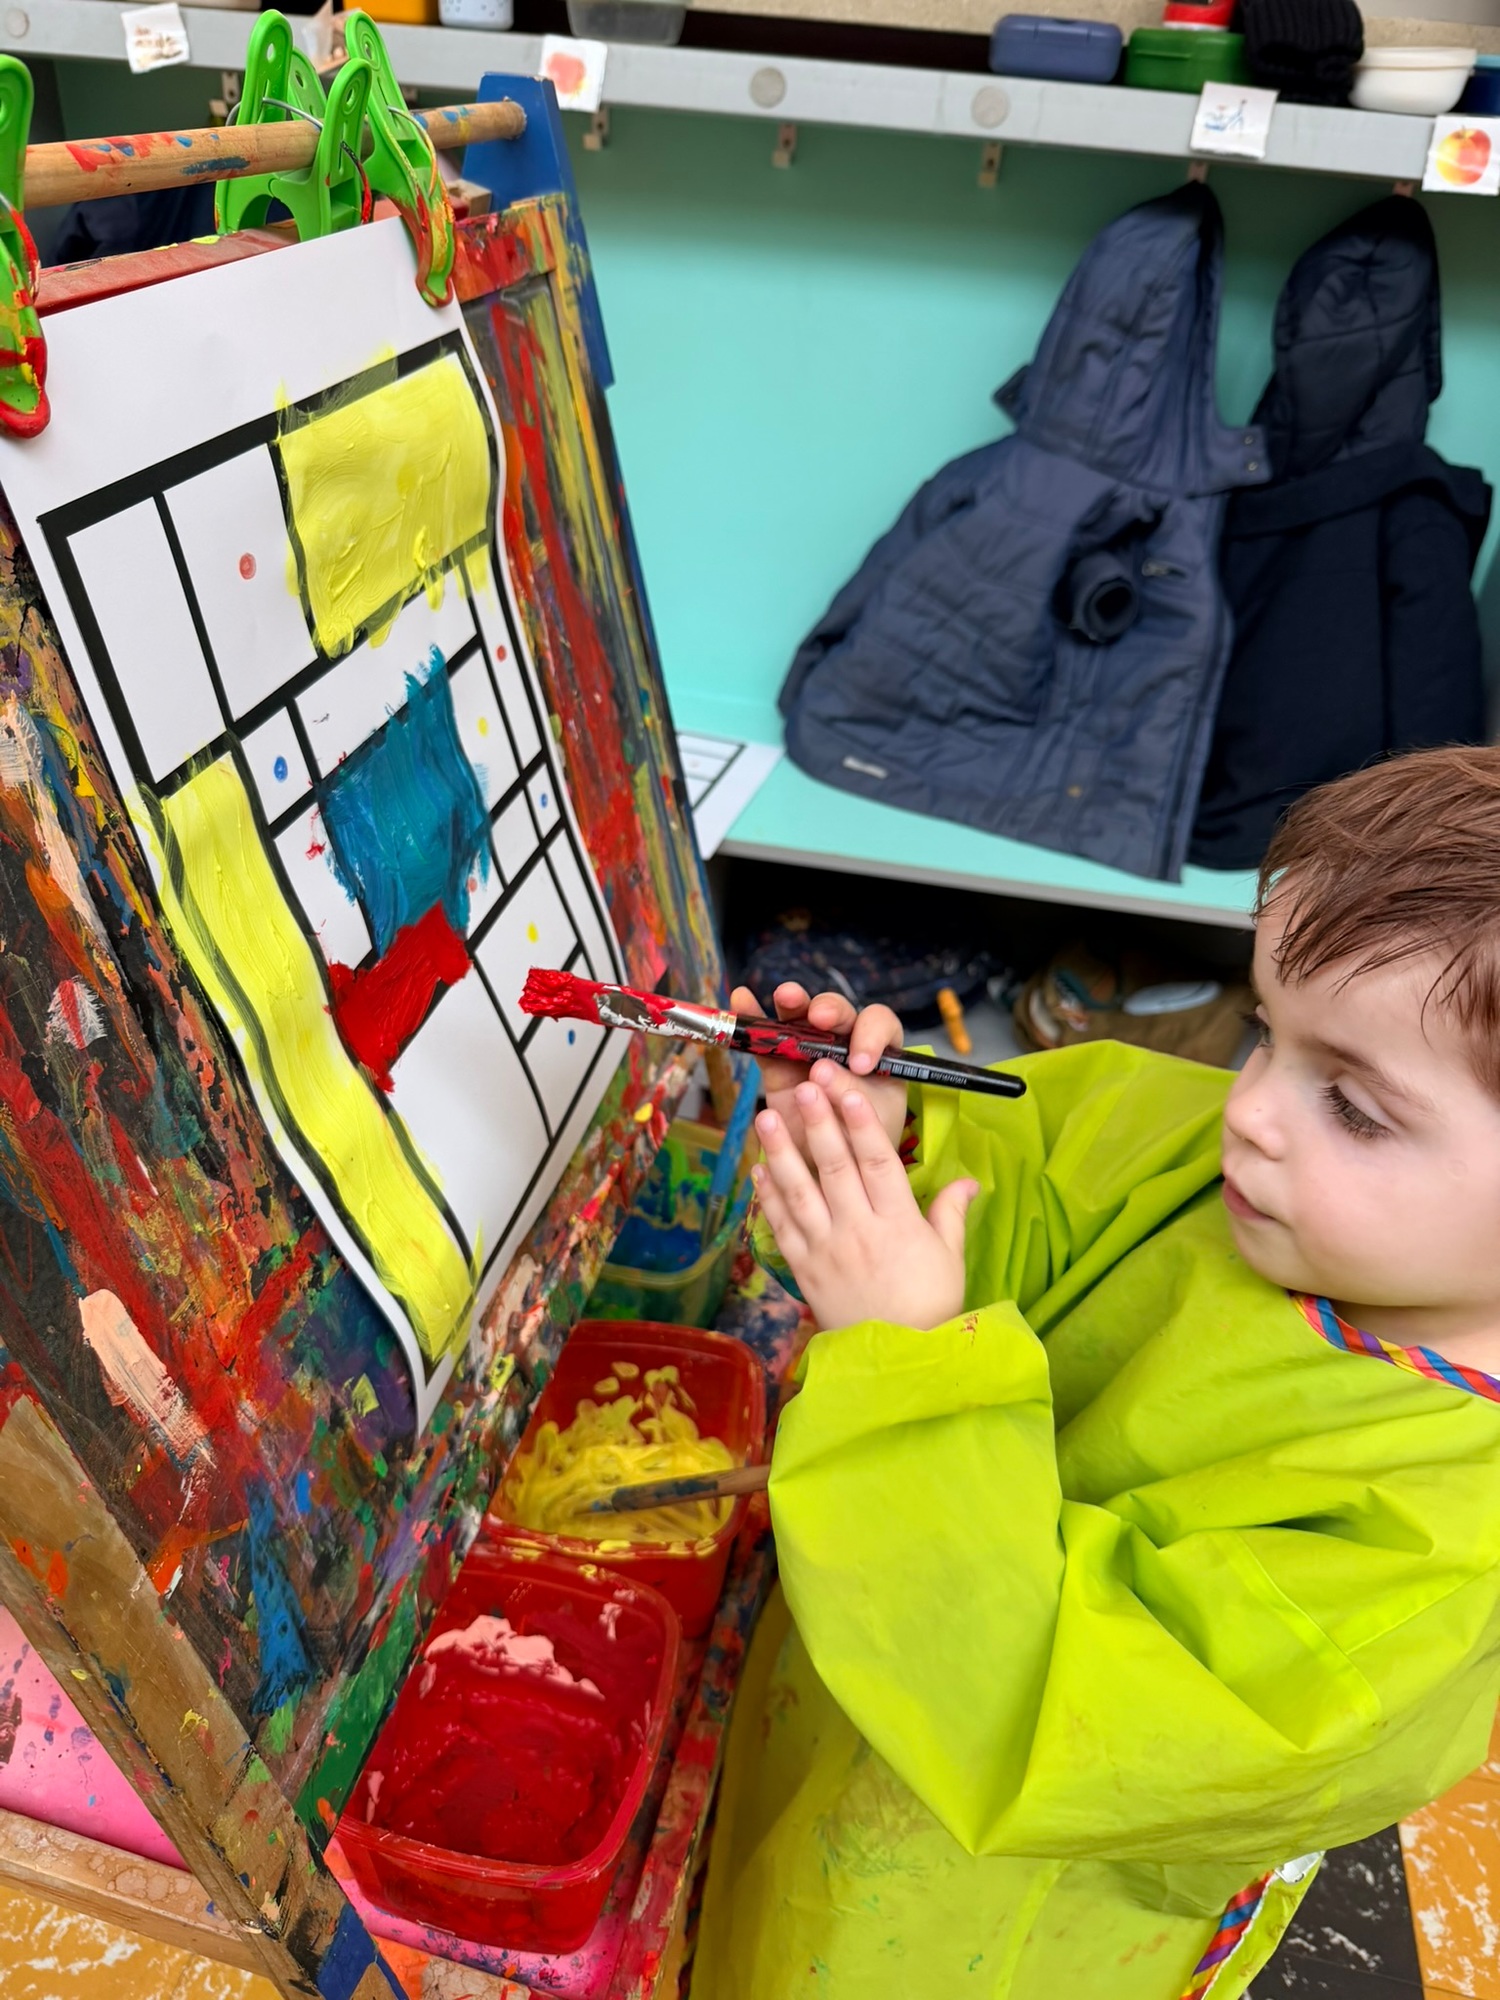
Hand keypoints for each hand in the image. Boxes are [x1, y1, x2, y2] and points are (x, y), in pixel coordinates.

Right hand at [730, 982, 908, 1157]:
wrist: (829, 1169)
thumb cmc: (862, 1141)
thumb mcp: (867, 1122)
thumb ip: (849, 1092)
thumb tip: (820, 1070)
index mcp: (879, 1052)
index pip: (879, 1026)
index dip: (870, 1036)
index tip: (860, 1063)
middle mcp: (844, 1043)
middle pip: (839, 1013)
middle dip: (830, 1010)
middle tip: (821, 1018)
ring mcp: (810, 1051)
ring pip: (802, 1018)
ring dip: (794, 1003)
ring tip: (786, 996)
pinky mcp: (779, 1065)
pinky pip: (766, 1039)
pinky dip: (753, 1018)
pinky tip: (741, 999)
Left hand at [753, 1078, 977, 1331]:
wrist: (899, 1361)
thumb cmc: (930, 1305)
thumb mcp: (950, 1256)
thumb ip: (950, 1212)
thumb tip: (969, 1179)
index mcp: (899, 1223)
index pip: (878, 1162)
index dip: (862, 1124)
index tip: (850, 1090)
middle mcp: (859, 1231)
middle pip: (834, 1167)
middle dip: (818, 1122)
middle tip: (806, 1084)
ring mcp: (826, 1250)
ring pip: (799, 1191)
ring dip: (781, 1151)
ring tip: (767, 1116)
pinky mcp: (804, 1269)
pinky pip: (781, 1227)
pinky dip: (767, 1196)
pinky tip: (757, 1167)